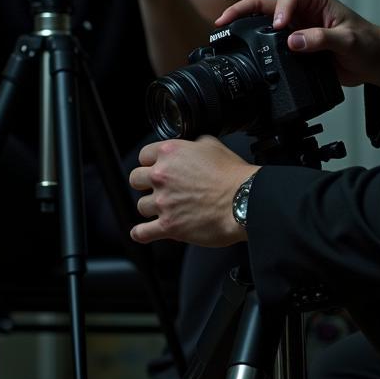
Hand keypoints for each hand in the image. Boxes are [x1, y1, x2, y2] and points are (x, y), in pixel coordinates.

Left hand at [129, 137, 257, 246]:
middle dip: (145, 184)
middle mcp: (162, 176)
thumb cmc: (233, 176)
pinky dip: (141, 233)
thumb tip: (191, 147)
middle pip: (135, 179)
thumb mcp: (213, 146)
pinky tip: (142, 232)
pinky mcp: (168, 225)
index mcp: (170, 153)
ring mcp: (163, 202)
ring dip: (151, 208)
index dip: (150, 162)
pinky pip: (142, 232)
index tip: (155, 168)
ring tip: (163, 209)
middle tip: (158, 188)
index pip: (144, 155)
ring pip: (141, 206)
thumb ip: (194, 145)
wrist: (244, 201)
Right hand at [216, 0, 379, 89]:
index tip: (278, 28)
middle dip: (242, 12)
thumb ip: (322, 39)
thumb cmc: (367, 44)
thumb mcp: (348, 40)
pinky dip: (254, 47)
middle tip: (224, 22)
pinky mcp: (292, 46)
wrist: (373, 63)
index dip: (279, 12)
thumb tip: (295, 42)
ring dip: (243, 29)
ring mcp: (294, 29)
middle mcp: (301, 11)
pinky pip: (269, 45)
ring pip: (261, 25)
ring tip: (224, 36)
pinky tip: (242, 53)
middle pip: (264, 7)